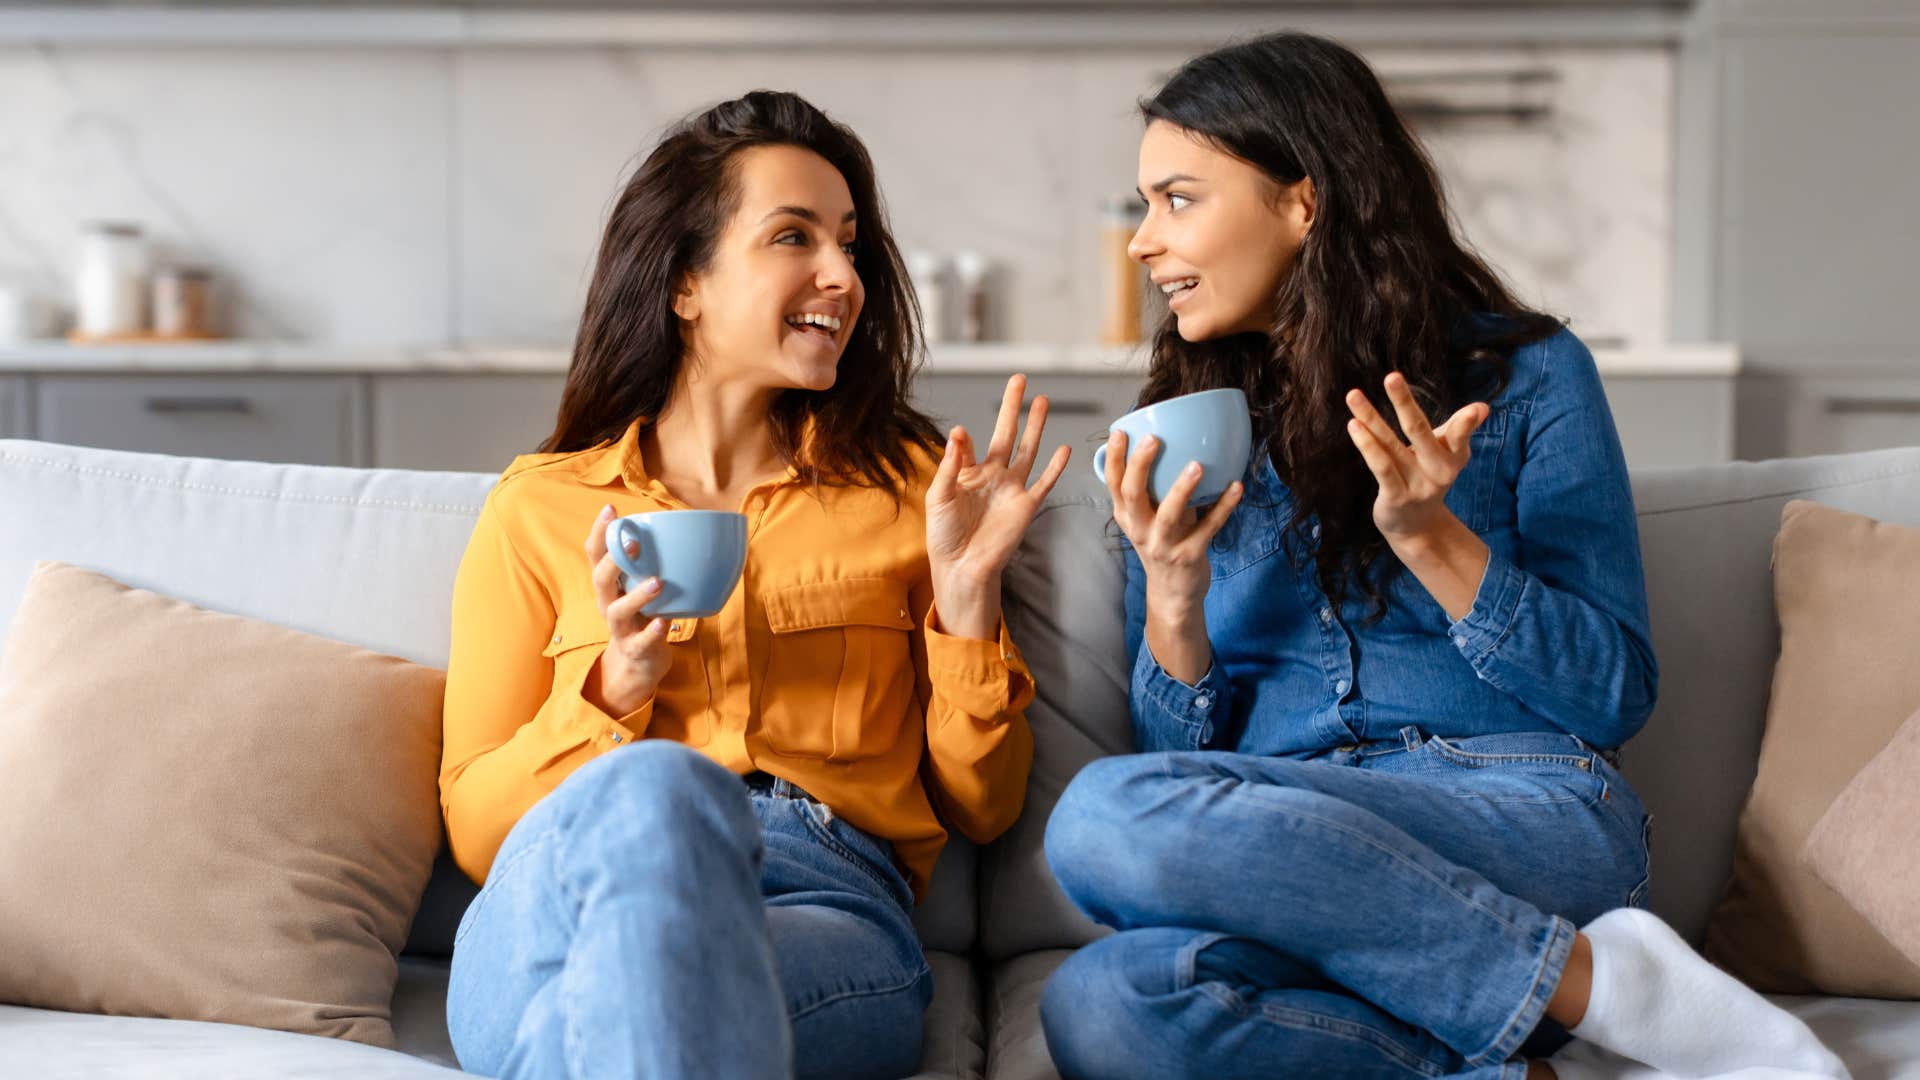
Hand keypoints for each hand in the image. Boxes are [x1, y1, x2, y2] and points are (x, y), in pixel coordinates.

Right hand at [583, 504, 672, 716]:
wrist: (640, 664)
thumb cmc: (645, 614)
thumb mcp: (643, 586)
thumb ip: (654, 562)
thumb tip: (689, 527)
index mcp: (610, 583)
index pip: (595, 553)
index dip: (599, 531)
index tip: (611, 510)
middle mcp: (608, 602)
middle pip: (599, 579)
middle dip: (613, 560)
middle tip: (633, 543)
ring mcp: (619, 628)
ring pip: (617, 611)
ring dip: (637, 595)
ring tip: (657, 582)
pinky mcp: (634, 649)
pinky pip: (640, 642)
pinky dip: (652, 632)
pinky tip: (663, 622)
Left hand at [925, 374, 1071, 635]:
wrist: (962, 567)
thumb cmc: (944, 535)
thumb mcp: (939, 496)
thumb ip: (950, 465)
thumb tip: (958, 432)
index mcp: (969, 473)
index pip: (971, 444)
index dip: (965, 439)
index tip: (961, 435)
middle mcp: (993, 476)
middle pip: (1007, 433)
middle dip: (1013, 407)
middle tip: (1020, 380)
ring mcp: (1012, 489)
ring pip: (1028, 450)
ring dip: (1036, 426)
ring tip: (1043, 401)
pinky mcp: (1026, 506)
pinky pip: (1044, 482)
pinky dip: (1055, 467)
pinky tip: (1065, 448)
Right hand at [1104, 427, 1244, 619]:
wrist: (1172, 594)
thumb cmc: (1163, 545)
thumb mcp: (1148, 519)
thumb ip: (1154, 489)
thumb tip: (1174, 442)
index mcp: (1127, 516)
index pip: (1113, 483)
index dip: (1115, 458)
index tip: (1121, 431)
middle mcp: (1140, 530)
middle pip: (1132, 494)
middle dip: (1140, 465)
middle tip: (1153, 439)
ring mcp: (1163, 545)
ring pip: (1169, 515)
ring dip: (1182, 489)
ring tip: (1196, 465)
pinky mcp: (1189, 556)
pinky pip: (1208, 528)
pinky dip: (1224, 507)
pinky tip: (1237, 487)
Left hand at [1344, 372, 1487, 547]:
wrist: (1417, 527)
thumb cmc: (1430, 476)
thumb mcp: (1448, 453)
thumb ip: (1460, 429)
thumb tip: (1483, 406)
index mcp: (1455, 457)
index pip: (1458, 435)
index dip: (1466, 423)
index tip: (1477, 408)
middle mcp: (1439, 472)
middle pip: (1419, 431)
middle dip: (1404, 402)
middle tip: (1391, 376)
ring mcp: (1416, 486)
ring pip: (1390, 445)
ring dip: (1371, 418)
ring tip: (1353, 396)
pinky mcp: (1395, 497)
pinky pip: (1380, 467)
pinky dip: (1367, 446)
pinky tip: (1354, 425)